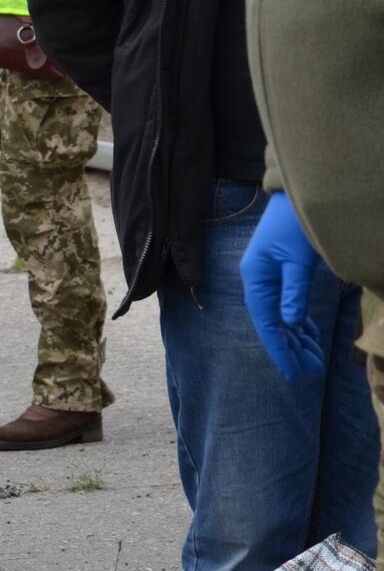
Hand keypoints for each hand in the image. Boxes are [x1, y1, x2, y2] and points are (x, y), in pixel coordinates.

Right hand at [242, 192, 326, 381]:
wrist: (295, 197)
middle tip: (312, 370)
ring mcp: (269, 278)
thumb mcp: (297, 260)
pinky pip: (288, 306)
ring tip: (314, 359)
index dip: (280, 350)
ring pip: (282, 317)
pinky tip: (309, 335)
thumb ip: (293, 291)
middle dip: (292, 348)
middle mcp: (259, 282)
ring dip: (297, 338)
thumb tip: (291, 323)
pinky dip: (299, 323)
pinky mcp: (281, 274)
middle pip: (274, 324)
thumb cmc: (295, 226)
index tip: (294, 373)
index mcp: (256, 279)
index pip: (267, 323)